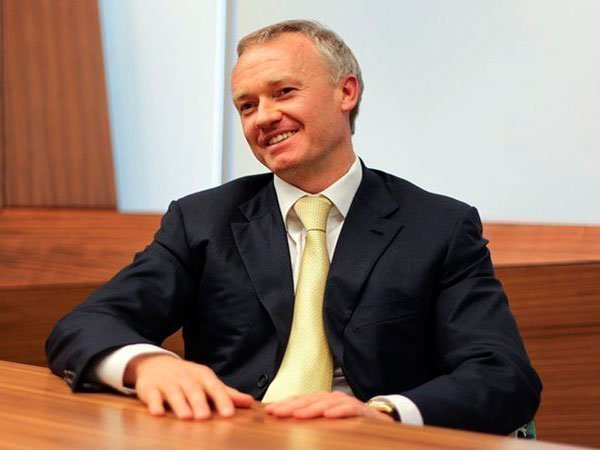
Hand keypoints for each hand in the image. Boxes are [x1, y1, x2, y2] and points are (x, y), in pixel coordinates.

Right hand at [124, 354, 253, 418]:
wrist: (155, 363)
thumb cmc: (187, 377)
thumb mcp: (207, 382)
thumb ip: (227, 393)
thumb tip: (249, 402)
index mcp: (202, 376)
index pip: (214, 388)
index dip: (222, 400)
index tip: (229, 413)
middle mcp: (186, 378)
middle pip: (194, 390)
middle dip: (200, 403)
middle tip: (205, 417)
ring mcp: (167, 382)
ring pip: (174, 393)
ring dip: (180, 404)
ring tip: (186, 417)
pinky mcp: (150, 388)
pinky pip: (152, 396)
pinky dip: (154, 404)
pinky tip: (157, 414)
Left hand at [264, 391, 393, 421]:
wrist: (380, 420)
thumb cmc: (349, 422)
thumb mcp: (327, 423)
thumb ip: (310, 422)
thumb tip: (288, 425)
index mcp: (321, 401)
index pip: (300, 400)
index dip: (285, 404)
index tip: (269, 411)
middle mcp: (332, 398)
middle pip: (309, 399)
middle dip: (291, 406)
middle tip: (277, 412)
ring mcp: (346, 402)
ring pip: (326, 403)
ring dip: (311, 408)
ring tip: (298, 415)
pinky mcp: (361, 410)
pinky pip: (349, 409)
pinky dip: (339, 411)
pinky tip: (328, 415)